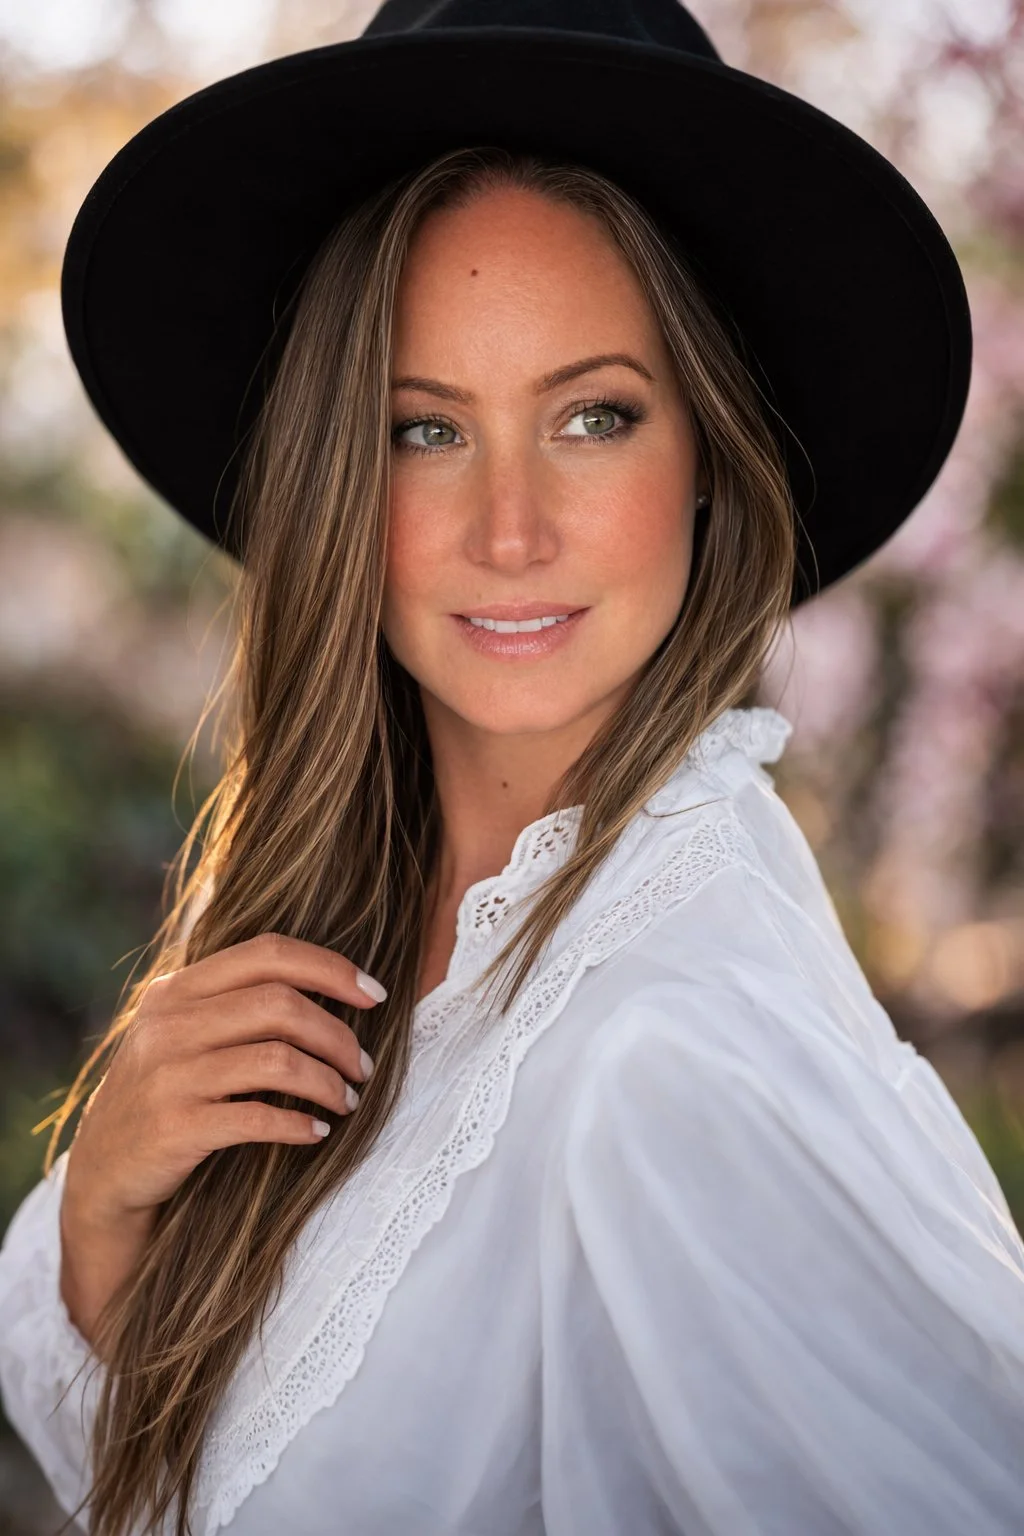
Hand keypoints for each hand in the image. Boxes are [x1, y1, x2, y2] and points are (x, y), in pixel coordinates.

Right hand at [62, 933, 381, 1230]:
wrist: (103, 1173)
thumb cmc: (165, 1094)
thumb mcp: (182, 1033)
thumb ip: (233, 1002)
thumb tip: (331, 983)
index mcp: (177, 989)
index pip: (267, 953)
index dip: (331, 968)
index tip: (376, 994)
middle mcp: (169, 1024)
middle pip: (280, 1004)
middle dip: (337, 1034)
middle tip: (363, 1065)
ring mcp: (169, 1075)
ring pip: (277, 1060)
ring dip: (328, 1082)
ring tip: (347, 1100)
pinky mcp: (174, 1128)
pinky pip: (257, 1118)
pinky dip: (298, 1124)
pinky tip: (317, 1133)